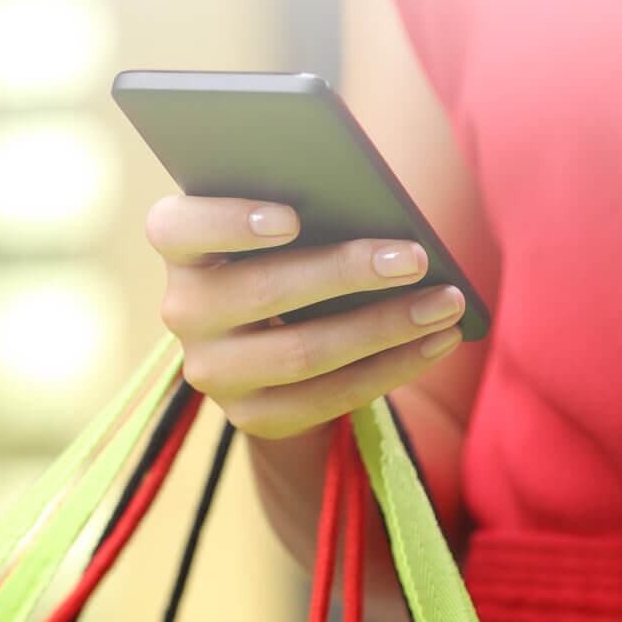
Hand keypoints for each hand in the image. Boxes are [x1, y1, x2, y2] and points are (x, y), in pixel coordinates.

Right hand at [146, 195, 465, 438]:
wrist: (277, 342)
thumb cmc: (292, 254)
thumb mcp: (286, 225)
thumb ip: (307, 205)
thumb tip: (375, 206)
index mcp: (181, 248)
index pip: (177, 228)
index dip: (229, 223)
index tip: (293, 218)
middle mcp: (182, 310)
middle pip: (260, 291)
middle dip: (346, 273)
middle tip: (415, 258)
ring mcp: (211, 370)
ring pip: (300, 352)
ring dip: (384, 326)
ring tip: (445, 303)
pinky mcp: (249, 416)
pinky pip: (326, 399)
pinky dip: (389, 369)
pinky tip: (435, 343)